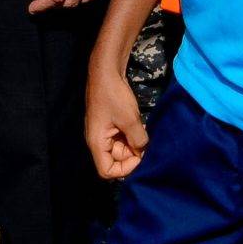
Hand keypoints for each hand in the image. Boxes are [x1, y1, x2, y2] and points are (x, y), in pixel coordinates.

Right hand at [86, 64, 147, 180]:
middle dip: (132, 154)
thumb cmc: (114, 96)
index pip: (106, 171)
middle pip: (115, 161)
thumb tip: (144, 152)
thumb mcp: (130, 120)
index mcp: (97, 143)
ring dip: (133, 144)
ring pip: (120, 149)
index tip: (139, 155)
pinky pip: (121, 138)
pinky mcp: (109, 125)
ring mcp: (103, 132)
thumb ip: (138, 141)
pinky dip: (131, 136)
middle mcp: (98, 141)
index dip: (125, 169)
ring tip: (142, 131)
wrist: (106, 71)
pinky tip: (139, 126)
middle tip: (145, 142)